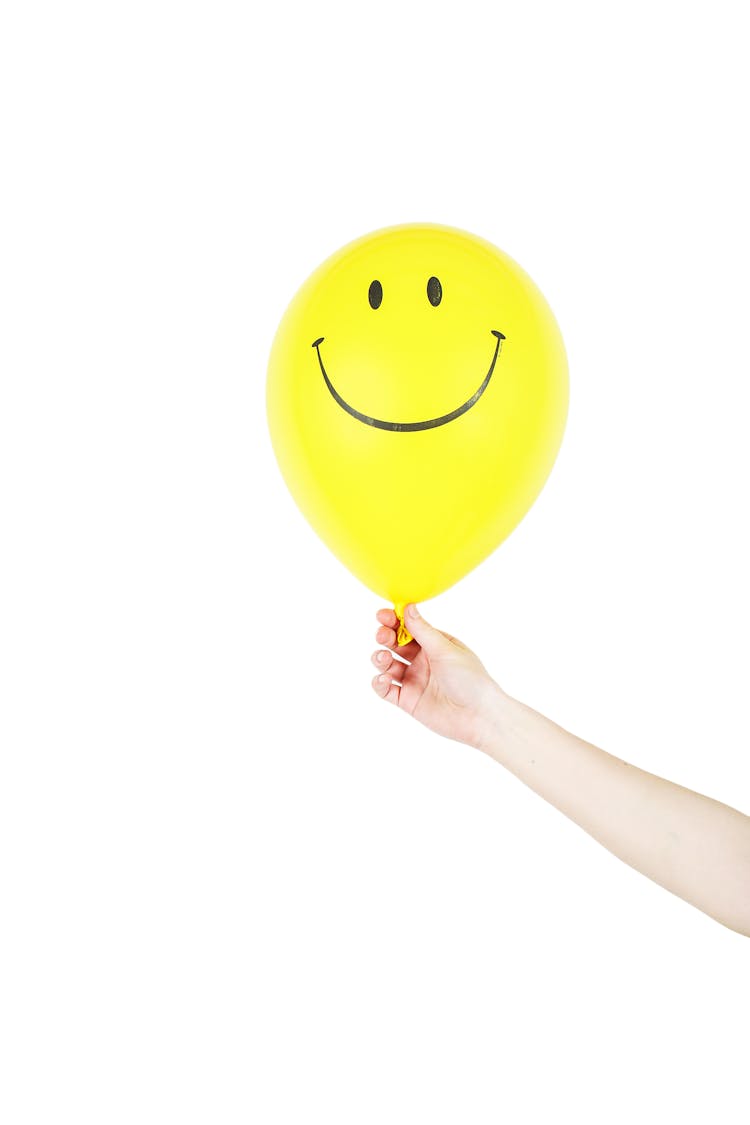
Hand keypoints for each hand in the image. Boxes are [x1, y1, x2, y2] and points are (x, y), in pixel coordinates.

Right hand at [371, 602, 504, 747]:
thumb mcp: (445, 650)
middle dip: (385, 637)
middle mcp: (423, 661)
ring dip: (380, 658)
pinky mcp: (408, 700)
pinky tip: (383, 678)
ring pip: (388, 665)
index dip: (394, 621)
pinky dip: (379, 683)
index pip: (409, 628)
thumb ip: (423, 631)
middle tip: (382, 635)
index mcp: (434, 644)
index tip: (382, 616)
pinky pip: (387, 690)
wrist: (479, 716)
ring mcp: (414, 680)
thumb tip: (408, 606)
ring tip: (384, 658)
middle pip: (395, 644)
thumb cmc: (471, 679)